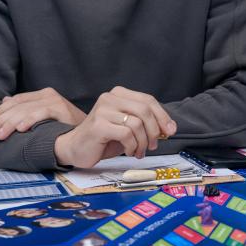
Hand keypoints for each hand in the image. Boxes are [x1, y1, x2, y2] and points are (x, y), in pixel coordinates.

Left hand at [0, 88, 85, 140]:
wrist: (90, 133)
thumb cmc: (67, 128)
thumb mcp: (44, 118)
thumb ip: (26, 109)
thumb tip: (5, 101)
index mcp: (42, 95)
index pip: (16, 101)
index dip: (0, 111)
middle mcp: (47, 95)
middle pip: (17, 106)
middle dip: (1, 120)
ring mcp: (55, 100)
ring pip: (25, 110)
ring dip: (10, 123)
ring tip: (0, 135)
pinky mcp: (61, 109)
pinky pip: (41, 113)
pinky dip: (29, 120)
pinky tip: (19, 129)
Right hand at [54, 86, 176, 167]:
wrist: (75, 148)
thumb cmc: (103, 139)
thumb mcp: (127, 127)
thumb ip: (145, 123)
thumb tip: (169, 128)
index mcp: (119, 94)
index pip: (148, 100)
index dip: (163, 116)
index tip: (170, 131)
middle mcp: (110, 98)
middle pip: (145, 110)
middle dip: (154, 130)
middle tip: (153, 145)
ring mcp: (103, 110)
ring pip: (137, 124)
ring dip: (143, 142)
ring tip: (139, 152)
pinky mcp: (98, 125)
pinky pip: (126, 134)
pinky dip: (132, 146)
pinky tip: (129, 152)